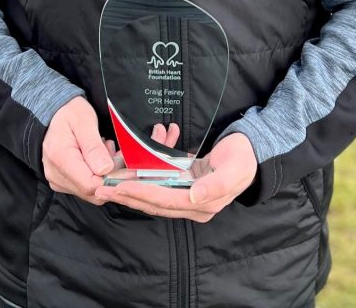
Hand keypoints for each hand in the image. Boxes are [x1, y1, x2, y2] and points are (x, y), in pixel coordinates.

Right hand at [41, 97, 113, 205]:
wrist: (54, 113)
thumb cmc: (70, 112)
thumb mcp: (85, 121)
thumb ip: (94, 147)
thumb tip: (105, 170)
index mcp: (59, 158)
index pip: (90, 185)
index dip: (110, 177)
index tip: (119, 158)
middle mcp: (55, 174)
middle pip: (91, 191)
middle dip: (109, 174)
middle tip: (114, 151)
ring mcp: (57, 180)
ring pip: (90, 191)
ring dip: (103, 174)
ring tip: (105, 149)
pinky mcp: (61, 182)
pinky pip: (84, 188)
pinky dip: (95, 175)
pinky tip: (97, 157)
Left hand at [94, 132, 256, 222]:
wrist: (253, 150)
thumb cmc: (244, 158)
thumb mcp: (235, 169)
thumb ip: (216, 185)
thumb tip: (194, 197)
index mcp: (203, 205)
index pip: (164, 201)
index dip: (140, 193)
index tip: (119, 187)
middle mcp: (193, 205)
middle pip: (153, 202)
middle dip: (127, 196)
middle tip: (102, 189)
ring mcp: (189, 196)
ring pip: (153, 194)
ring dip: (131, 188)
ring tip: (108, 183)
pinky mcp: (186, 184)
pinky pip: (160, 183)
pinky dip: (144, 178)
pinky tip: (128, 171)